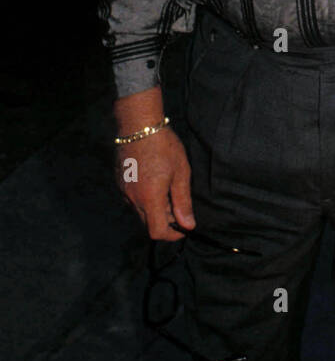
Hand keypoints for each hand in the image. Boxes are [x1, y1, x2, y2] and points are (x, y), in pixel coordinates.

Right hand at [113, 88, 193, 239]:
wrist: (139, 125)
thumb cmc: (164, 146)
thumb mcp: (181, 172)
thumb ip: (183, 201)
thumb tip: (188, 225)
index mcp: (149, 198)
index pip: (157, 232)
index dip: (172, 235)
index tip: (184, 228)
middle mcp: (133, 198)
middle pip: (148, 224)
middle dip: (165, 221)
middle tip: (178, 205)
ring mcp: (123, 191)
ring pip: (140, 212)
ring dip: (155, 210)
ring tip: (168, 190)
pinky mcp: (120, 182)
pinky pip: (132, 200)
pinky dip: (145, 199)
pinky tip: (155, 182)